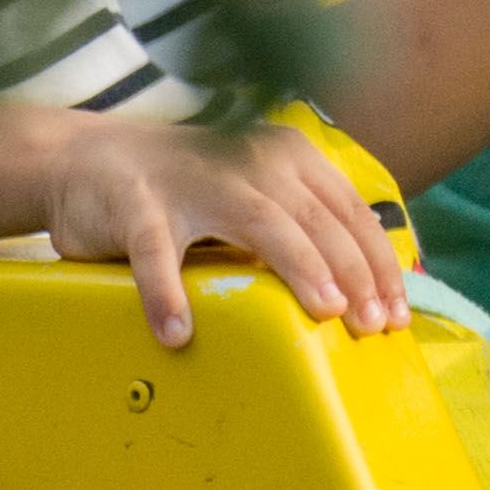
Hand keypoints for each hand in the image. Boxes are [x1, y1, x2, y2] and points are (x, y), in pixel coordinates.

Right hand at [42, 112, 408, 346]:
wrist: (91, 160)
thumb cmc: (192, 191)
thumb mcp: (260, 193)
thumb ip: (307, 224)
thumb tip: (369, 288)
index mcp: (288, 157)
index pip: (348, 211)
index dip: (379, 262)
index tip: (398, 312)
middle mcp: (249, 161)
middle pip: (316, 219)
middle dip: (353, 272)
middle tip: (372, 325)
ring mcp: (193, 181)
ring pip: (259, 222)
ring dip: (298, 267)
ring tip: (323, 313)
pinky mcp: (137, 205)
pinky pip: (155, 252)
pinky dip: (166, 292)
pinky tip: (178, 332)